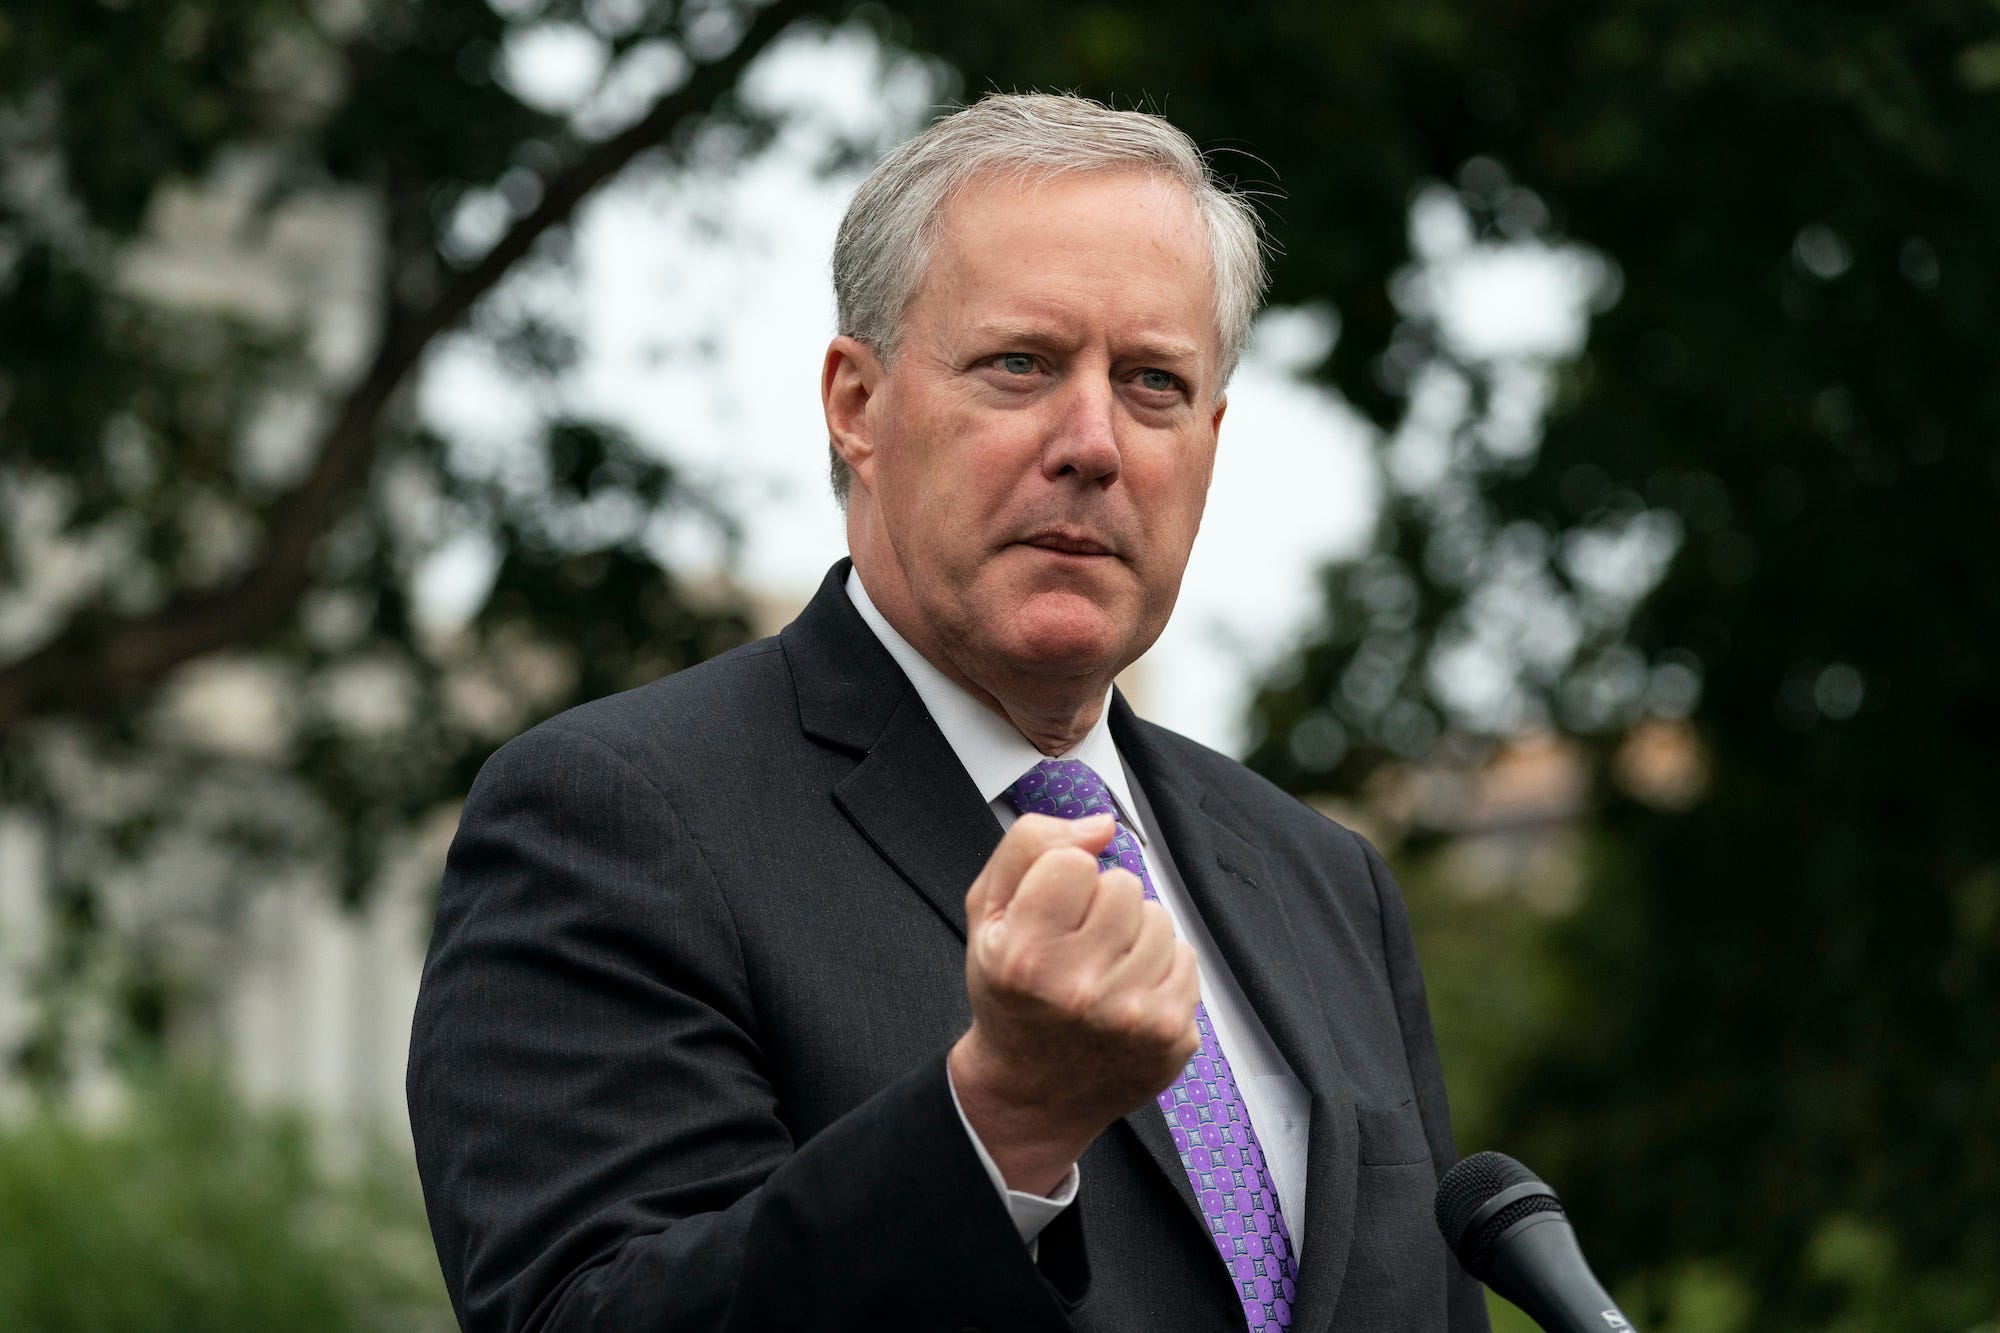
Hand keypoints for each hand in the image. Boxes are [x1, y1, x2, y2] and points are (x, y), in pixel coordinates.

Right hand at [949, 812, 1200, 1194]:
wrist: (1030, 1093)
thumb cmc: (1008, 994)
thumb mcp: (987, 914)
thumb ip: (1031, 847)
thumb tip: (1102, 826)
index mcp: (1025, 957)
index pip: (1074, 862)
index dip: (1061, 880)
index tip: (1048, 915)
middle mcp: (1080, 990)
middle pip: (1124, 885)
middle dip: (1102, 905)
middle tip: (1076, 946)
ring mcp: (1132, 1018)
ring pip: (1159, 918)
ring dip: (1134, 935)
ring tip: (1103, 970)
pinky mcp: (1172, 1036)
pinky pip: (1186, 957)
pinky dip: (1160, 969)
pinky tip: (1127, 994)